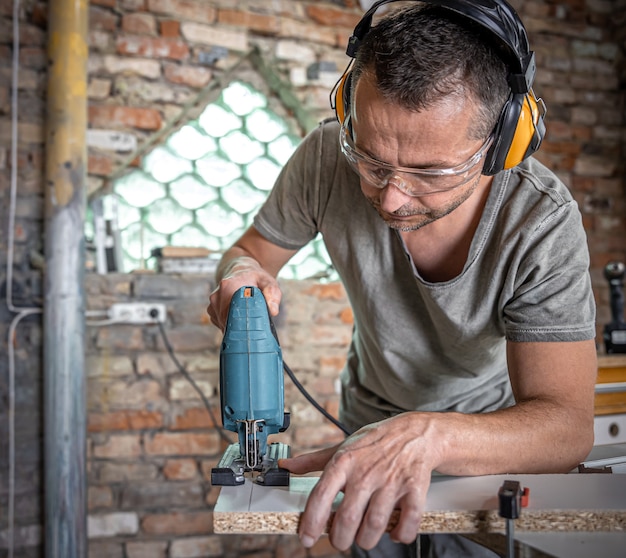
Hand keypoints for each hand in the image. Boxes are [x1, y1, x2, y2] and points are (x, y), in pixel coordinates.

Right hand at [207, 256, 281, 329]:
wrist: (241, 270)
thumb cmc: (257, 278)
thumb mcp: (269, 282)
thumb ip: (272, 294)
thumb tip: (273, 311)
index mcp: (229, 287)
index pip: (234, 314)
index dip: (244, 325)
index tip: (254, 331)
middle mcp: (217, 295)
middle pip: (227, 321)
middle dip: (240, 329)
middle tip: (254, 331)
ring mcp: (213, 303)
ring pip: (223, 324)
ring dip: (234, 327)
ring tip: (247, 322)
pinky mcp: (212, 309)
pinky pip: (220, 322)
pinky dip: (229, 325)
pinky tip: (239, 319)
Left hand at [280, 413, 439, 550]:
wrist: (415, 432)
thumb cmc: (375, 442)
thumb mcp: (342, 447)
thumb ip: (314, 461)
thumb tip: (287, 466)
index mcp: (344, 462)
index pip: (321, 495)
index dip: (312, 521)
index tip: (307, 538)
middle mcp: (366, 472)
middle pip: (347, 518)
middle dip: (340, 539)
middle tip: (340, 540)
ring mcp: (391, 480)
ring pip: (375, 525)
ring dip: (366, 540)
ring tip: (363, 538)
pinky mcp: (414, 488)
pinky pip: (407, 521)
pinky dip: (400, 534)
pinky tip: (394, 532)